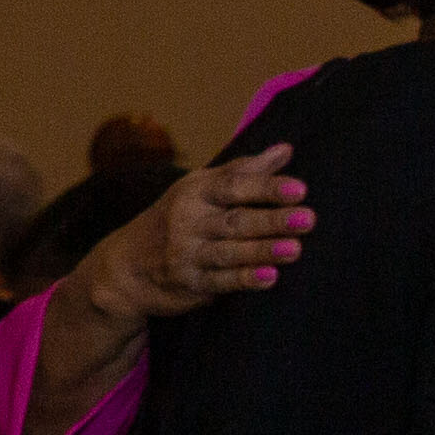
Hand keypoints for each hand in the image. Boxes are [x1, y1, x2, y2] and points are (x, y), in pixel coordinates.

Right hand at [102, 148, 310, 318]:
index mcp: (196, 193)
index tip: (299, 189)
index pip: (233, 186)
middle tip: (308, 219)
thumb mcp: (200, 188)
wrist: (125, 267)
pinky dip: (245, 279)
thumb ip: (244, 171)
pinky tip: (270, 277)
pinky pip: (221, 281)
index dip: (266, 188)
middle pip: (235, 220)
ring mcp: (187, 254)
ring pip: (230, 252)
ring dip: (262, 251)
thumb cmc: (177, 218)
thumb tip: (286, 150)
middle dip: (272, 220)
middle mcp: (189, 222)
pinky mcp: (190, 284)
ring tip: (295, 249)